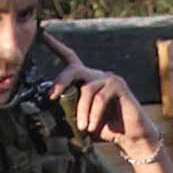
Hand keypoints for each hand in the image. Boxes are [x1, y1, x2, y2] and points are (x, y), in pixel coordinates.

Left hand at [43, 31, 161, 159]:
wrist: (130, 138)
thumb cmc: (105, 129)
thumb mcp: (80, 122)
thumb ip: (67, 115)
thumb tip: (47, 116)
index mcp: (86, 81)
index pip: (69, 58)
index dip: (55, 46)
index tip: (42, 34)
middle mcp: (97, 75)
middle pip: (74, 69)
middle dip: (61, 81)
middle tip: (52, 97)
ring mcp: (109, 78)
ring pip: (87, 89)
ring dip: (82, 110)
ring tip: (82, 127)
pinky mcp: (119, 86)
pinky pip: (100, 97)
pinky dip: (94, 113)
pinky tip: (92, 126)